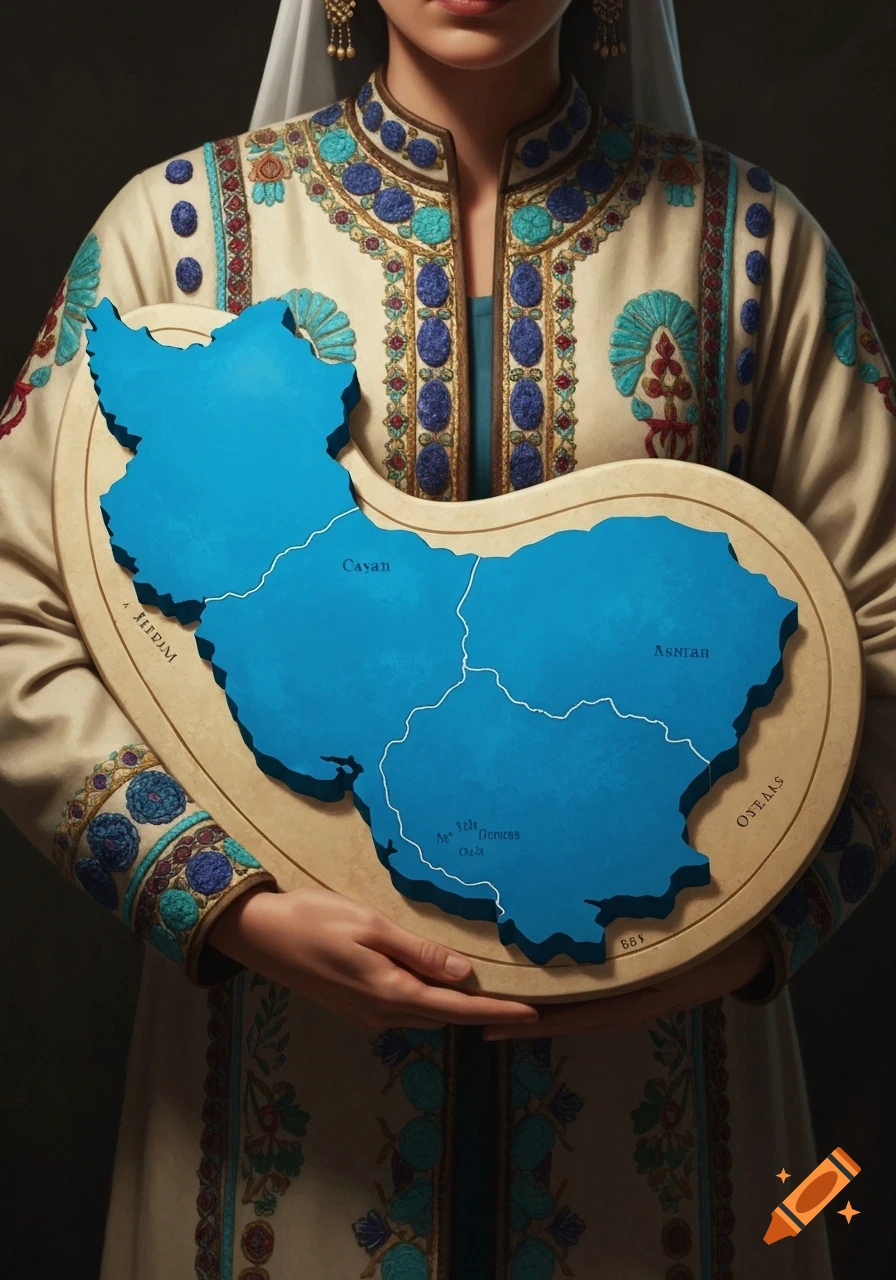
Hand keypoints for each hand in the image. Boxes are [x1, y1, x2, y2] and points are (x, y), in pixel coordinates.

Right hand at [209, 884, 538, 1033]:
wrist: (258, 934)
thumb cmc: (314, 920)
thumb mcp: (371, 927)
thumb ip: (418, 953)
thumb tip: (463, 974)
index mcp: (390, 994)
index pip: (456, 1009)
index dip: (496, 1011)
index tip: (533, 1013)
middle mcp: (381, 1013)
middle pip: (444, 1016)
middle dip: (484, 1012)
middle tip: (525, 1002)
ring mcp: (366, 1013)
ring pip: (424, 1012)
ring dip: (457, 1006)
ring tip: (494, 992)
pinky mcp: (355, 1005)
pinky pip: (405, 1006)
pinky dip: (431, 998)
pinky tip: (442, 983)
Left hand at [482, 928, 772, 1040]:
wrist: (745, 950)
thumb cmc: (710, 953)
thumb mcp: (675, 962)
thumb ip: (636, 968)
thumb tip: (585, 972)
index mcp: (626, 1003)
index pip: (565, 1018)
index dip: (527, 1021)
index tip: (489, 1022)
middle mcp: (620, 1004)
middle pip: (561, 1015)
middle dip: (521, 1015)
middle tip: (476, 1012)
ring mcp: (624, 998)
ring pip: (570, 1005)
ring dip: (536, 1003)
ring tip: (496, 996)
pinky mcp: (629, 988)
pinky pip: (588, 994)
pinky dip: (561, 991)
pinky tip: (539, 980)